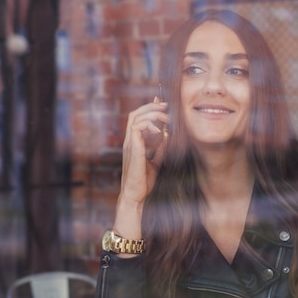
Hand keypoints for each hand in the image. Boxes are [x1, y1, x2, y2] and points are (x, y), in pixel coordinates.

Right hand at [113, 97, 168, 241]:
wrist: (135, 195)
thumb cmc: (143, 181)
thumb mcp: (156, 162)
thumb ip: (159, 149)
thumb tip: (167, 138)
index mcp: (134, 143)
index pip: (138, 119)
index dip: (149, 108)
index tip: (161, 103)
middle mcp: (130, 141)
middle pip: (135, 114)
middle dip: (151, 107)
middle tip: (166, 106)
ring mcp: (129, 144)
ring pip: (136, 118)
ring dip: (152, 115)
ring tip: (165, 119)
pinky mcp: (133, 149)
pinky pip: (137, 128)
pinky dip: (149, 125)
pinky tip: (159, 132)